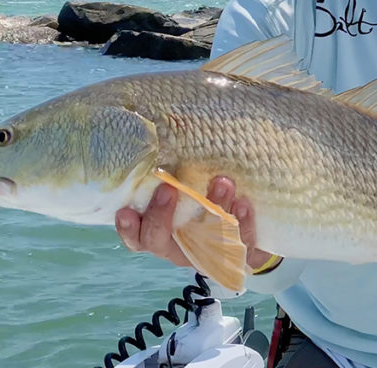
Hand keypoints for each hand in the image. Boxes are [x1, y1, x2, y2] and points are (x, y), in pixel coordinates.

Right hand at [115, 176, 275, 270]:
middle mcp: (179, 247)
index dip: (127, 227)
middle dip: (160, 216)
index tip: (125, 210)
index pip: (135, 235)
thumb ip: (176, 169)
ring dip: (212, 210)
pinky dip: (243, 223)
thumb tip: (166, 121)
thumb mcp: (189, 187)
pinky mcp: (239, 255)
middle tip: (169, 188)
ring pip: (204, 241)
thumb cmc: (206, 201)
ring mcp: (207, 254)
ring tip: (222, 181)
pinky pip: (240, 244)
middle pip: (158, 241)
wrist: (250, 232)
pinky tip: (244, 203)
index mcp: (160, 232)